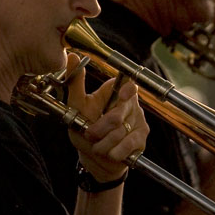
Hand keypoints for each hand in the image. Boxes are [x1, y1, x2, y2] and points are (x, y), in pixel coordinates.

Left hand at [62, 54, 148, 182]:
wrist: (94, 158)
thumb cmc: (85, 129)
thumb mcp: (77, 106)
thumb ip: (76, 83)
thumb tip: (73, 56)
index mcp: (116, 93)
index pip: (128, 86)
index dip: (127, 90)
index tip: (122, 93)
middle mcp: (130, 105)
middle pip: (117, 115)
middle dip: (99, 128)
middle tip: (90, 134)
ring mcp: (138, 122)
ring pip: (120, 132)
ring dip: (103, 143)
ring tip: (96, 145)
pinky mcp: (141, 139)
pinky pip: (128, 144)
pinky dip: (114, 151)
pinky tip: (109, 152)